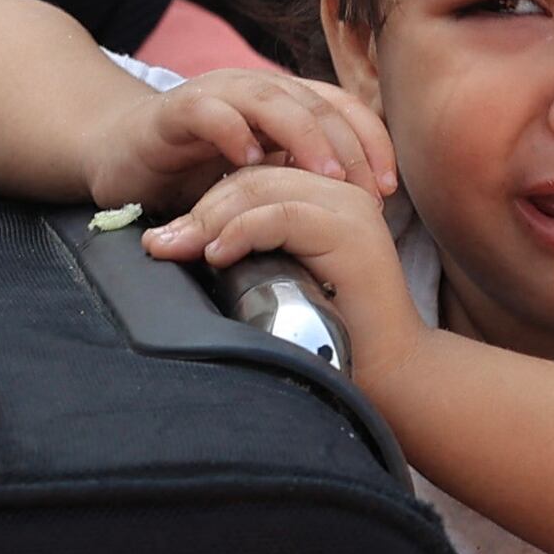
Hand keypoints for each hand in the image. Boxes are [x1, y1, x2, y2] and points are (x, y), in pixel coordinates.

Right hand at [88, 65, 392, 212]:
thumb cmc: (194, 173)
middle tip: (366, 190)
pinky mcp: (174, 110)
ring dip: (303, 136)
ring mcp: (215, 94)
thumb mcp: (260, 180)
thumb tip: (362, 212)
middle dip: (347, 146)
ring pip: (270, 99)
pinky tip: (250, 163)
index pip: (341, 107)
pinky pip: (209, 112)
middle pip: (314, 103)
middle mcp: (253, 89)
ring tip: (325, 175)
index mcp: (282, 101)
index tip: (389, 188)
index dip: (371, 141)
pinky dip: (233, 133)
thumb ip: (300, 181)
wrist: (121, 158)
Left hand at [148, 162, 416, 366]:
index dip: (206, 203)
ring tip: (180, 249)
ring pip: (263, 188)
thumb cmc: (335, 338)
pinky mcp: (351, 232)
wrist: (392, 375)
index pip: (255, 179)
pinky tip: (218, 255)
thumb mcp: (283, 281)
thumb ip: (253, 254)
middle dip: (200, 210)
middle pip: (254, 178)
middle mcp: (342, 193)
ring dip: (212, 219)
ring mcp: (350, 208)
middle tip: (161, 243)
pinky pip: (283, 215)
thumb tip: (187, 246)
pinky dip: (242, 231)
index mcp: (328, 200)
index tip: (169, 240)